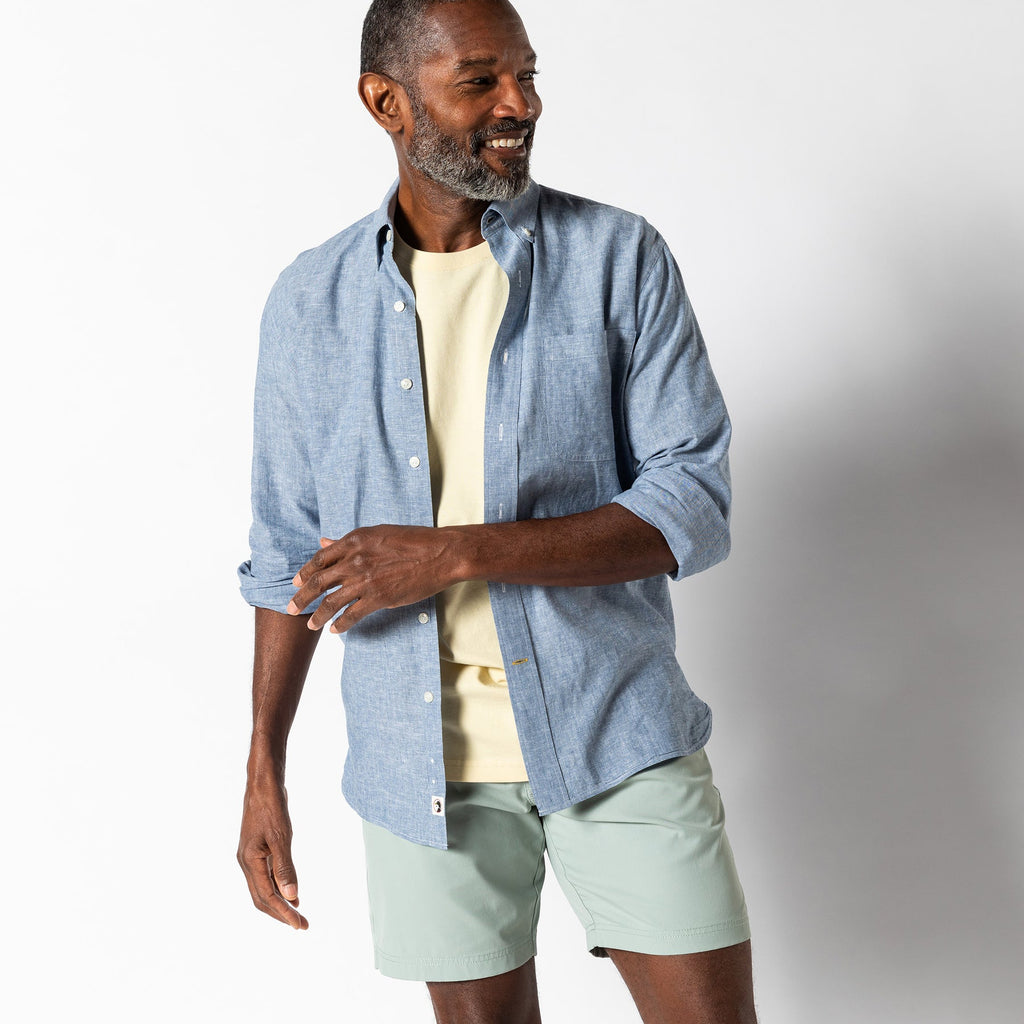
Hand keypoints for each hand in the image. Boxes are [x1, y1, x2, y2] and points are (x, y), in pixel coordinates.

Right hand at [237, 780, 308, 929]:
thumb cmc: (271, 807)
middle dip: (281, 913)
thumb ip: (285, 868)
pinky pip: (265, 875)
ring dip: (280, 901)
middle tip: (301, 924)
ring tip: (297, 912)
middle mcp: (247, 863)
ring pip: (263, 888)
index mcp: (250, 862)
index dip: (284, 913)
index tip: (299, 924)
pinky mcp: (256, 850)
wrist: (262, 785)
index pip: (267, 897)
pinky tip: (290, 890)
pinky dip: (278, 886)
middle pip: (262, 898)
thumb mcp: (281, 837)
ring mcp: (250, 857)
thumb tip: (292, 896)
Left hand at [286, 525, 461, 632]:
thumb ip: (349, 541)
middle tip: (291, 608)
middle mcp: (355, 560)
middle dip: (301, 597)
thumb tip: (324, 542)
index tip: (296, 582)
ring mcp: (366, 580)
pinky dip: (340, 624)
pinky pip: (352, 614)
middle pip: (319, 581)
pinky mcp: (379, 597)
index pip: (320, 559)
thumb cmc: (414, 540)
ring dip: (317, 615)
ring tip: (310, 625)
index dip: (305, 572)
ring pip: (331, 601)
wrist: (441, 553)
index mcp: (354, 541)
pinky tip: (335, 630)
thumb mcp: (377, 534)